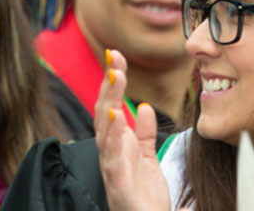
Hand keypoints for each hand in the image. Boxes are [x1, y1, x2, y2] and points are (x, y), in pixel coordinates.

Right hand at [95, 51, 169, 210]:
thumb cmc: (144, 195)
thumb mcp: (147, 159)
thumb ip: (145, 134)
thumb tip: (145, 109)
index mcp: (117, 143)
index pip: (112, 106)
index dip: (113, 81)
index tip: (116, 57)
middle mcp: (110, 151)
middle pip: (105, 110)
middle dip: (109, 84)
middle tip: (114, 58)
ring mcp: (111, 165)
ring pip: (105, 128)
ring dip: (110, 100)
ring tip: (115, 77)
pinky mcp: (118, 182)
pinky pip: (113, 156)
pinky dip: (113, 137)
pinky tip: (117, 118)